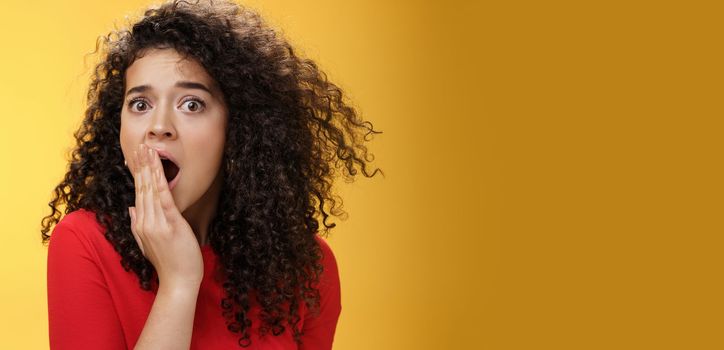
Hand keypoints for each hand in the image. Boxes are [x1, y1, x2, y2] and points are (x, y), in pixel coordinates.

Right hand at [128, 143, 202, 288]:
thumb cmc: (169, 263)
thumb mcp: (148, 244)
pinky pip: (163, 198)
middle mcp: (144, 221)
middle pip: (141, 187)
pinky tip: (158, 167)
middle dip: (141, 165)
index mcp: (140, 224)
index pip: (138, 193)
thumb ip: (138, 225)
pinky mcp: (170, 224)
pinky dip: (160, 180)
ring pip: (150, 189)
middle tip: (140, 144)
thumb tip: (131, 207)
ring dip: (149, 167)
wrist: (178, 282)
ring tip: (147, 149)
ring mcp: (156, 223)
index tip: (136, 156)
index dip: (137, 174)